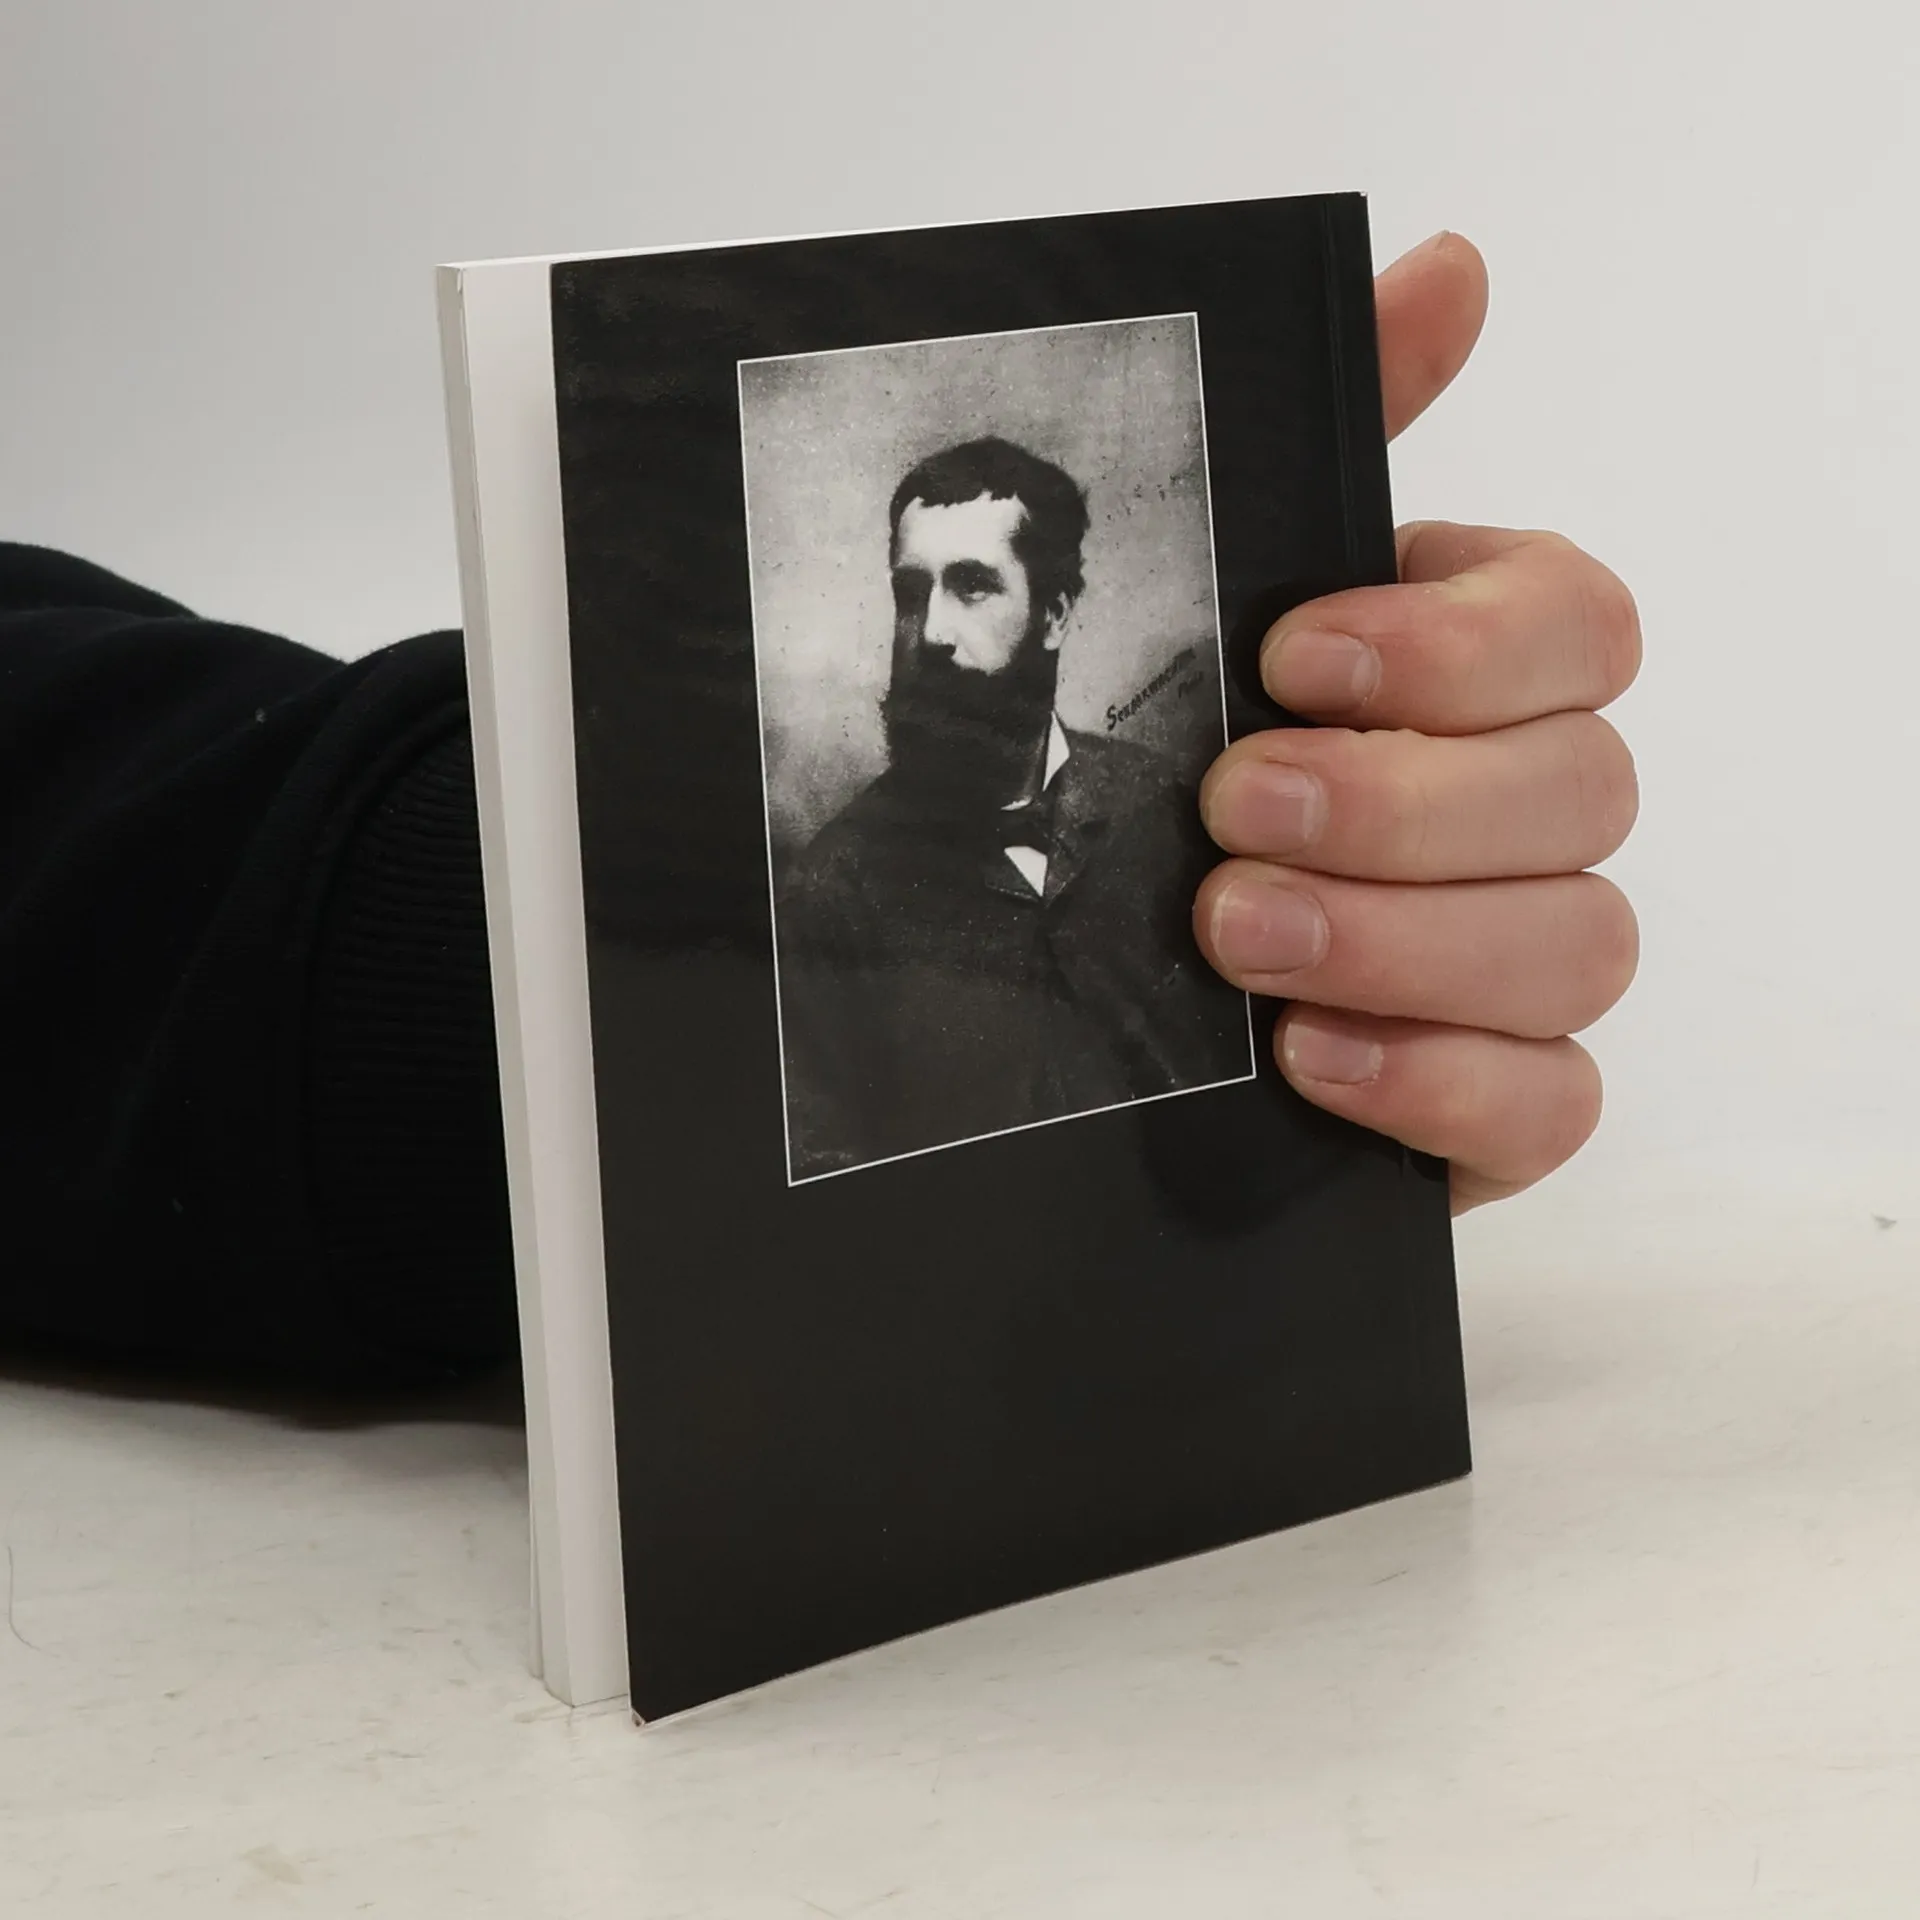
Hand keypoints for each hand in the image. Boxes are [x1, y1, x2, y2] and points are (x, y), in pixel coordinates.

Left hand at [1193, 233, 1640, 1212]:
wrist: (1084, 980)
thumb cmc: (1174, 774)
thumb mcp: (1222, 602)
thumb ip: (1335, 438)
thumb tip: (1455, 265)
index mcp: (1482, 674)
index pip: (1580, 624)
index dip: (1459, 642)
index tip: (1292, 658)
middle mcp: (1530, 809)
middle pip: (1584, 788)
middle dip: (1404, 804)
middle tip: (1236, 816)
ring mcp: (1527, 958)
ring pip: (1577, 943)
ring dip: (1402, 940)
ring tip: (1240, 943)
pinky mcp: (1502, 1093)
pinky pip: (1552, 1099)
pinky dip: (1438, 1081)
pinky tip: (1309, 1060)